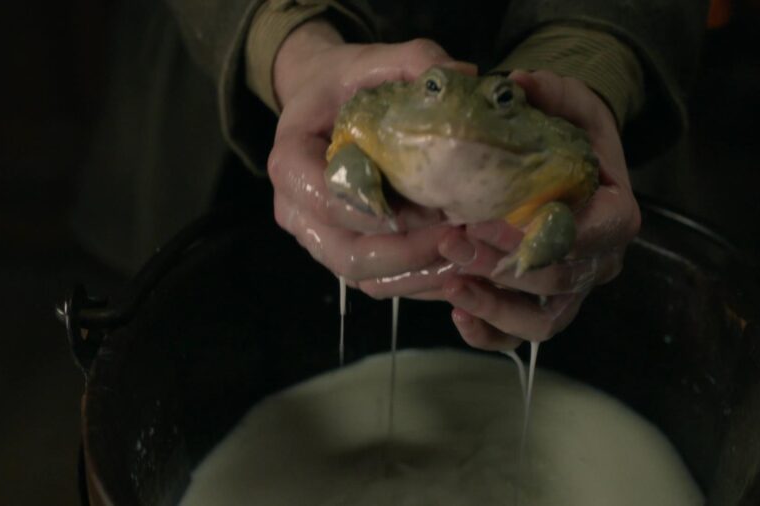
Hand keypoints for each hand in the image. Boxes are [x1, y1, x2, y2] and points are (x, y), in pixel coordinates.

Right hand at [265, 20, 473, 290]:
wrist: (324, 104)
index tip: (427, 206)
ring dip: (418, 275)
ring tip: (469, 256)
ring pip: (364, 278)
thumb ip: (411, 60)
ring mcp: (318, 238)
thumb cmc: (345, 84)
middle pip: (346, 254)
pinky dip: (420, 282)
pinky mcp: (344, 252)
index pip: (323, 198)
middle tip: (459, 236)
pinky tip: (462, 268)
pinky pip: (380, 283)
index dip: (374, 211)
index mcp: (290, 161)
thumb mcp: (371, 60)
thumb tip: (463, 74)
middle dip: (407, 254)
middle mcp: (296, 210)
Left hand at [439, 71, 640, 349]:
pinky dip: (489, 332)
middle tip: (451, 240)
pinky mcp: (541, 306)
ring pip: (541, 321)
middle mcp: (599, 261)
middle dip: (502, 266)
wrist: (566, 169)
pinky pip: (519, 337)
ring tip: (450, 283)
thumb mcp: (571, 104)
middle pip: (558, 280)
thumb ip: (551, 92)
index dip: (545, 235)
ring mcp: (571, 291)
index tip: (488, 219)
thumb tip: (517, 82)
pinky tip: (457, 310)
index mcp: (617, 214)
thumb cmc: (571, 137)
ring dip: (494, 307)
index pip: (597, 234)